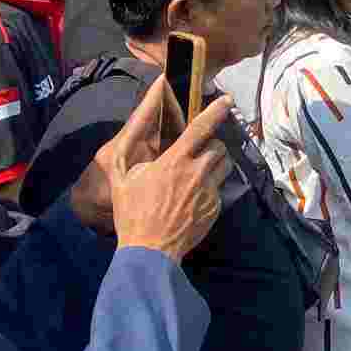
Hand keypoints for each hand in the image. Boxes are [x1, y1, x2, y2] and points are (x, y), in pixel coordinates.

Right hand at [107, 85, 232, 260]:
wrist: (149, 250)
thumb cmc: (132, 213)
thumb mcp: (123, 179)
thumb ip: (134, 152)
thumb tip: (146, 134)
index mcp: (174, 162)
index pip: (201, 128)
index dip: (216, 111)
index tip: (227, 100)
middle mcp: (197, 173)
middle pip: (218, 146)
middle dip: (210, 144)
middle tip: (196, 152)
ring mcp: (209, 191)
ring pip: (224, 165)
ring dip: (215, 163)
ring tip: (198, 172)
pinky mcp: (216, 207)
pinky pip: (219, 187)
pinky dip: (210, 187)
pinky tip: (193, 198)